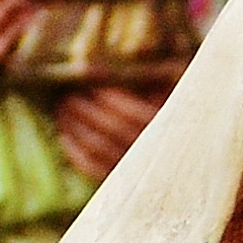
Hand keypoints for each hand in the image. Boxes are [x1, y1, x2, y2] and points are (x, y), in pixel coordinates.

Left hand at [52, 77, 169, 176]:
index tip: (88, 79)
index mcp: (169, 126)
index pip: (133, 113)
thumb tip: (122, 60)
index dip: (108, 97)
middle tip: (66, 93)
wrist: (180, 144)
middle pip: (112, 129)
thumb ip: (155, 73)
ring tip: (62, 109)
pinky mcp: (123, 182)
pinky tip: (64, 137)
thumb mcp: (176, 85)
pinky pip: (94, 170)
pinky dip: (75, 153)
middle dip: (84, 109)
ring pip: (99, 148)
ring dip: (75, 127)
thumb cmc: (177, 106)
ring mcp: (137, 169)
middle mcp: (154, 150)